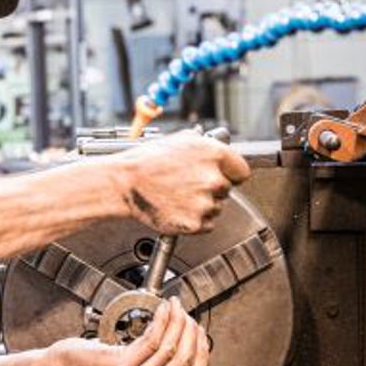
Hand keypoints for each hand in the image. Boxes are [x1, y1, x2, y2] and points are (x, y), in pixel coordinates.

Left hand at [46, 297, 207, 365]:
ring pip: (170, 349)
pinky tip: (161, 311)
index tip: (198, 332)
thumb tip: (177, 342)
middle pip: (185, 361)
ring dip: (177, 322)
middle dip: (191, 332)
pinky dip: (161, 321)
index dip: (202, 352)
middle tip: (186, 314)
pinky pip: (151, 340)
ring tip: (174, 307)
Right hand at [106, 130, 250, 233]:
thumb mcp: (178, 141)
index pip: (241, 171)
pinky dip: (194, 221)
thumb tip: (214, 145)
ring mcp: (205, 203)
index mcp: (214, 154)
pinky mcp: (195, 223)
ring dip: (202, 206)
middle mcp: (213, 179)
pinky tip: (176, 209)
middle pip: (227, 190)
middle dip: (211, 189)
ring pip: (216, 208)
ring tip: (177, 197)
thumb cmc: (145, 162)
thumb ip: (203, 146)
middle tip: (187, 186)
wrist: (124, 183)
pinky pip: (206, 225)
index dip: (230, 174)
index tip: (222, 176)